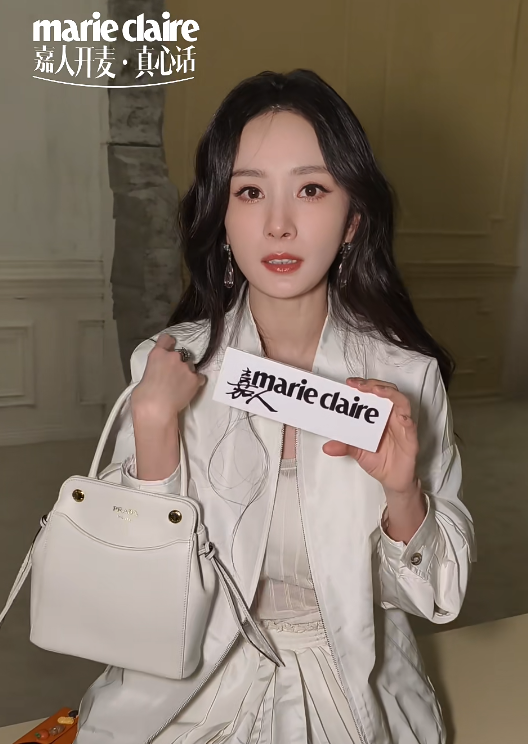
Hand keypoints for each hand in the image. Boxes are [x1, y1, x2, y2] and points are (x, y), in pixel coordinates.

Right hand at [131, 334, 205, 423]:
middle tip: (173, 376)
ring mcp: (186, 367)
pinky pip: (200, 377)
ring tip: (181, 385)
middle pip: (180, 355)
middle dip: (178, 363)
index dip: (169, 344)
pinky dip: (196, 382)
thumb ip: (155, 369)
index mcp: (157, 354)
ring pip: (190, 366)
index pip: (167, 339)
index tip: (170, 348)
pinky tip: (189, 389)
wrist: (156, 409)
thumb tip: (159, 374)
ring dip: (187, 373)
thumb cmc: (144, 396)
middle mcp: (174, 357)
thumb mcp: (145, 375)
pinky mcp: (195, 379)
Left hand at [322, 378, 419, 495]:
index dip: (363, 385)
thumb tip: (327, 447)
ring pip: (401, 401)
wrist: (393, 480)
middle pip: (387, 391)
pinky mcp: (410, 437)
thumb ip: (344, 447)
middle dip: (373, 385)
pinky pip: (410, 424)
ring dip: (389, 393)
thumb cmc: (378, 460)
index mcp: (378, 416)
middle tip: (359, 385)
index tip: (350, 383)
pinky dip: (405, 417)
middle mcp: (391, 416)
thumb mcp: (357, 452)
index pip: (373, 393)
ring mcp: (402, 425)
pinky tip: (399, 416)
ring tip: (376, 391)